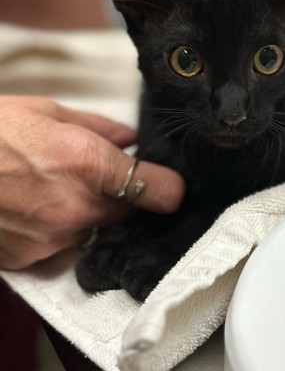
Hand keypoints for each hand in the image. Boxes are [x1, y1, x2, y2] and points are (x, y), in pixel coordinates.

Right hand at [0, 97, 183, 269]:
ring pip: (96, 229)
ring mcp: (53, 237)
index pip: (157, 191)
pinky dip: (59, 229)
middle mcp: (76, 207)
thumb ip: (100, 127)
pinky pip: (63, 244)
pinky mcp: (30, 258)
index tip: (168, 187)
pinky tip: (35, 207)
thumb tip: (130, 138)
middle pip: (130, 213)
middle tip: (102, 179)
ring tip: (56, 188)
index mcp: (88, 164)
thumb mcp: (49, 112)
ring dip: (89, 214)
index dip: (167, 189)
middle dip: (125, 198)